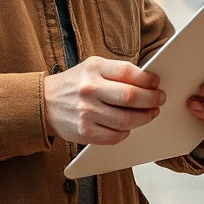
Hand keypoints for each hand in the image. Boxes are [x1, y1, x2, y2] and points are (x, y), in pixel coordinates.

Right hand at [43, 56, 165, 144]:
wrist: (45, 103)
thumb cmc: (74, 84)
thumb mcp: (92, 67)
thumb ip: (116, 72)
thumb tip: (147, 81)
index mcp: (93, 68)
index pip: (128, 72)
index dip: (147, 79)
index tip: (156, 83)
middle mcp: (90, 89)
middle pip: (131, 96)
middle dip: (151, 99)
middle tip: (159, 99)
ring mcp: (86, 112)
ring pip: (126, 119)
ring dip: (144, 118)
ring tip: (150, 113)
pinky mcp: (84, 132)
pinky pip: (115, 136)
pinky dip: (126, 132)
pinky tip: (129, 125)